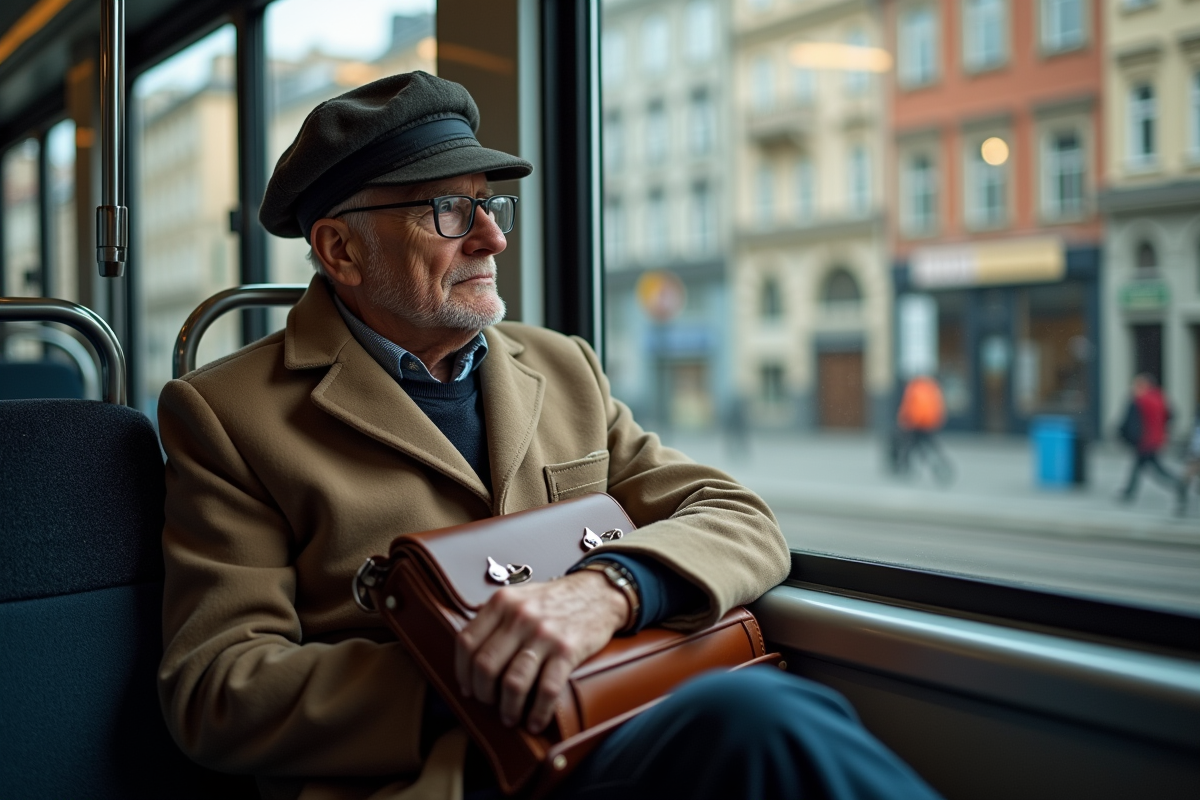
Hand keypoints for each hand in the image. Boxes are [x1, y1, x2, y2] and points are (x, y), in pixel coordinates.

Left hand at [455, 571, 628, 732]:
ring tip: (510, 717)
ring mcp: (544, 633)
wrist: (598, 592)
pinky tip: (535, 721)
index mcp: (502, 602)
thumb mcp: (519, 597)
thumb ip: (495, 620)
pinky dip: (538, 712)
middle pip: (485, 666)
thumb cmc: (555, 600)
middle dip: (483, 694)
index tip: (467, 688)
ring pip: (513, 683)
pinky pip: (547, 690)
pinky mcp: (568, 650)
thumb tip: (471, 658)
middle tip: (489, 704)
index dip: (462, 672)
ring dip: (508, 708)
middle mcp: (520, 616)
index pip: (467, 642)